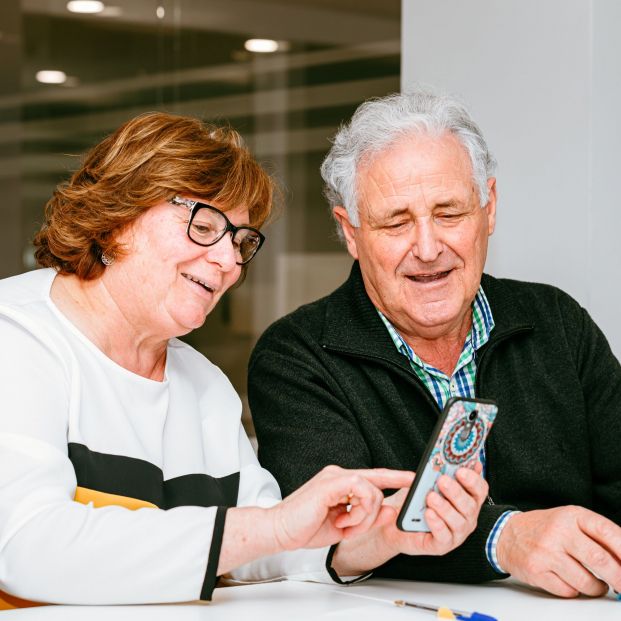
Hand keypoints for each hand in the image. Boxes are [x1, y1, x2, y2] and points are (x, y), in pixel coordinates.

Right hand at [270, 465, 413, 550]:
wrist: (280, 531)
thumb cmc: (305, 529)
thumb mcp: (345, 527)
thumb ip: (368, 518)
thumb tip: (391, 511)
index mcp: (340, 482)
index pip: (374, 476)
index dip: (395, 476)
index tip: (413, 478)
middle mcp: (339, 475)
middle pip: (376, 487)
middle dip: (372, 514)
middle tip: (351, 528)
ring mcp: (335, 476)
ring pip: (372, 490)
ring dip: (364, 516)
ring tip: (344, 526)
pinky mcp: (331, 482)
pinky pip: (361, 491)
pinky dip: (358, 512)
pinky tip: (342, 521)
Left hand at [332, 464, 487, 574]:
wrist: (394, 522)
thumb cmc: (415, 499)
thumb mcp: (427, 481)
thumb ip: (440, 470)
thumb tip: (448, 455)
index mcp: (467, 499)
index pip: (480, 489)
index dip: (473, 479)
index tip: (461, 469)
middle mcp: (466, 517)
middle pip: (470, 505)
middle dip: (457, 491)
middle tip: (442, 480)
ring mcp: (456, 533)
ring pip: (459, 521)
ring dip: (446, 507)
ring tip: (431, 496)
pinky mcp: (442, 546)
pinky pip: (444, 537)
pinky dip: (437, 524)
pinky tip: (428, 513)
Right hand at [496, 506, 620, 597]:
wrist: (506, 534)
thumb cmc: (545, 529)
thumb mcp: (571, 522)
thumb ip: (598, 537)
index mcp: (572, 515)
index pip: (607, 532)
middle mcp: (558, 531)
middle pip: (600, 560)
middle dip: (619, 579)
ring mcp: (546, 551)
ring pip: (586, 581)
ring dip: (597, 588)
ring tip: (595, 583)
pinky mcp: (536, 570)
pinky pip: (568, 591)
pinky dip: (574, 591)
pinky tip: (570, 581)